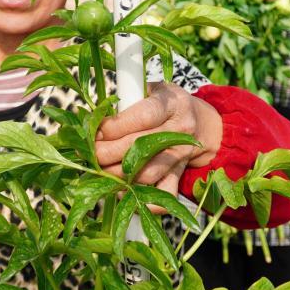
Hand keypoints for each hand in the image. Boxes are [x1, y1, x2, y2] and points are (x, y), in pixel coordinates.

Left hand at [95, 82, 220, 200]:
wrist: (201, 123)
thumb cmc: (166, 103)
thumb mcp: (151, 89)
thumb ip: (127, 98)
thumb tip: (93, 116)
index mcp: (172, 103)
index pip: (143, 117)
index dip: (115, 126)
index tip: (95, 131)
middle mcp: (179, 130)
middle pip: (140, 148)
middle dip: (107, 153)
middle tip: (89, 153)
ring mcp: (180, 155)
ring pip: (147, 174)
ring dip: (117, 176)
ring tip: (100, 169)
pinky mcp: (179, 175)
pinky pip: (164, 195)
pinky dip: (143, 199)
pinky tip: (123, 189)